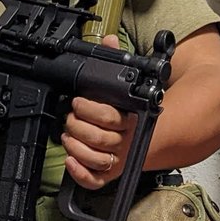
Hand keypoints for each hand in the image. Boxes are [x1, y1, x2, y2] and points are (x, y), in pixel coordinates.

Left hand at [61, 35, 136, 188]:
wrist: (151, 133)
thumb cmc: (131, 108)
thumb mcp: (125, 82)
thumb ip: (116, 61)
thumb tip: (108, 39)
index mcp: (130, 118)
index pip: (108, 117)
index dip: (88, 110)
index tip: (77, 102)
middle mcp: (125, 140)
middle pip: (98, 139)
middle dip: (77, 127)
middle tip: (70, 118)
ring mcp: (118, 158)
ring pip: (96, 160)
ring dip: (76, 148)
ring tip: (68, 136)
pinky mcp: (110, 172)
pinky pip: (96, 181)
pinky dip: (80, 174)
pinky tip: (70, 161)